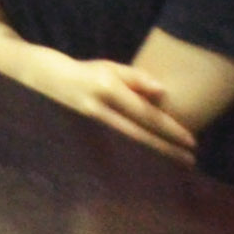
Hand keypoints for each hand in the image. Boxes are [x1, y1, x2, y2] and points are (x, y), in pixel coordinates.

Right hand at [37, 49, 202, 158]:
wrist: (42, 80)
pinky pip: (114, 149)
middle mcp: (98, 109)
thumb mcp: (109, 68)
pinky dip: (133, 157)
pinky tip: (147, 164)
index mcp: (108, 89)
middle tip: (190, 161)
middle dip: (166, 149)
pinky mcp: (82, 135)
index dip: (170, 129)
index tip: (191, 141)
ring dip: (152, 156)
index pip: (146, 114)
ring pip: (127, 145)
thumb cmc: (83, 73)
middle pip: (140, 135)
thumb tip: (163, 92)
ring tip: (174, 165)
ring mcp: (88, 125)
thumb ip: (135, 78)